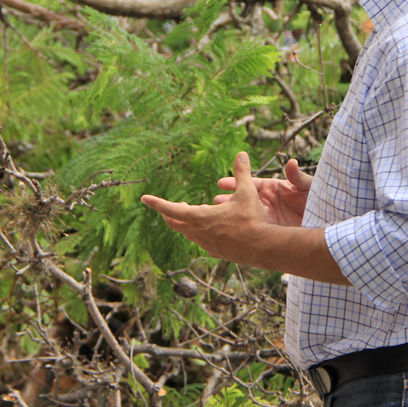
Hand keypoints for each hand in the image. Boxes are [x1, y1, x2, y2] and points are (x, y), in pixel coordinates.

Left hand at [141, 152, 269, 264]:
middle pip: (175, 223)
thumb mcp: (247, 193)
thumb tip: (241, 154)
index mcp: (201, 217)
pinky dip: (198, 234)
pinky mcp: (216, 252)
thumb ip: (242, 173)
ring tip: (190, 214)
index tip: (145, 198)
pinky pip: (201, 242)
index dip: (157, 203)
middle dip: (168, 213)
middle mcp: (199, 233)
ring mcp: (206, 245)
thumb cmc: (252, 220)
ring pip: (187, 234)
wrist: (263, 247)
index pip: (172, 209)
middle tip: (167, 207)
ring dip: (184, 223)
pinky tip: (207, 231)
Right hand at [214, 157, 310, 226]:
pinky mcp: (274, 232)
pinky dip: (244, 231)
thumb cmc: (319, 198)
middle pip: (245, 201)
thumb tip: (291, 162)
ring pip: (248, 217)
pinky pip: (257, 231)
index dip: (237, 183)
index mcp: (274, 188)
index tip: (222, 183)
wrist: (328, 219)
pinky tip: (232, 235)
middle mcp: (269, 202)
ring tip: (219, 218)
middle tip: (216, 202)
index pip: (251, 184)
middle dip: (230, 201)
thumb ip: (298, 177)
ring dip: (234, 216)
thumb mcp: (308, 187)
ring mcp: (270, 218)